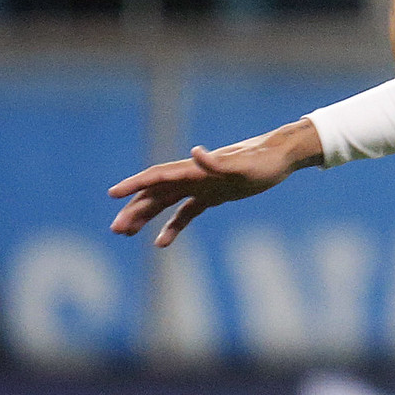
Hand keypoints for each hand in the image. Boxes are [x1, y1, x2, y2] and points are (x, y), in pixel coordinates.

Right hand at [108, 120, 323, 244]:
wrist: (281, 156)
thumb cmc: (263, 161)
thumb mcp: (244, 165)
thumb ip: (218, 162)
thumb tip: (195, 152)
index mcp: (194, 169)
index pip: (157, 175)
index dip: (134, 184)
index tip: (113, 194)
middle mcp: (193, 176)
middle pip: (155, 193)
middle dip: (134, 209)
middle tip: (117, 229)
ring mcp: (201, 186)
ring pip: (165, 203)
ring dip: (145, 216)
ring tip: (126, 233)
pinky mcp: (213, 195)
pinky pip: (186, 212)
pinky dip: (173, 226)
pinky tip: (160, 242)